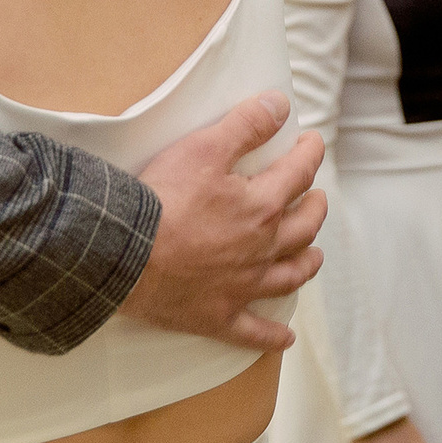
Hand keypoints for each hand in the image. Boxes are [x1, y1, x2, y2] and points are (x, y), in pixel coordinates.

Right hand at [122, 91, 326, 350]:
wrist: (125, 255)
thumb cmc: (162, 199)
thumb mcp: (204, 148)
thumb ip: (246, 125)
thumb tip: (280, 104)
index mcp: (262, 207)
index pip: (298, 174)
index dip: (309, 154)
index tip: (312, 143)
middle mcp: (262, 249)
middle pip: (303, 229)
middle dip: (315, 209)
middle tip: (317, 198)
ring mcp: (242, 286)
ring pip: (289, 277)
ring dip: (306, 264)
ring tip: (313, 256)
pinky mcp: (218, 316)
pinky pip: (253, 332)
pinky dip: (272, 336)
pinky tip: (286, 339)